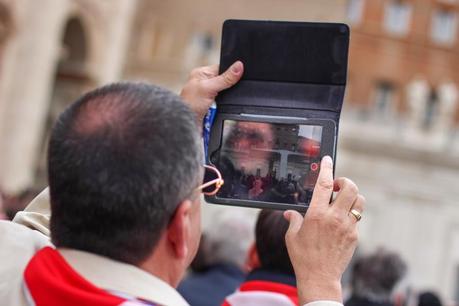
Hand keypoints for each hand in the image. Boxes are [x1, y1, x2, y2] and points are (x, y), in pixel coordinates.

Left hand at [180, 61, 242, 123]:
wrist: (186, 125)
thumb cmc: (189, 105)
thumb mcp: (209, 88)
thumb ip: (225, 78)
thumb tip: (238, 66)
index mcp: (202, 74)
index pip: (222, 68)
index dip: (231, 72)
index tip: (239, 76)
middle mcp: (206, 83)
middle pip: (227, 82)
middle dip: (228, 89)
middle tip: (221, 94)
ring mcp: (210, 95)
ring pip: (227, 94)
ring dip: (226, 100)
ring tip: (217, 104)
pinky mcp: (214, 106)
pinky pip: (226, 104)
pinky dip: (225, 107)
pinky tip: (219, 109)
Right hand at [284, 156, 364, 304]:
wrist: (320, 277)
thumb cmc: (303, 256)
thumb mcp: (292, 236)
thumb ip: (293, 220)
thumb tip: (289, 213)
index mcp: (316, 214)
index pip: (324, 184)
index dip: (326, 168)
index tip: (327, 160)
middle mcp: (334, 218)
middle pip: (350, 188)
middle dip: (345, 181)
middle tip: (336, 186)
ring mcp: (347, 226)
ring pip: (359, 201)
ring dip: (352, 196)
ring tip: (341, 201)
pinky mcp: (354, 235)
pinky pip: (356, 218)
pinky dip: (350, 214)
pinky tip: (340, 221)